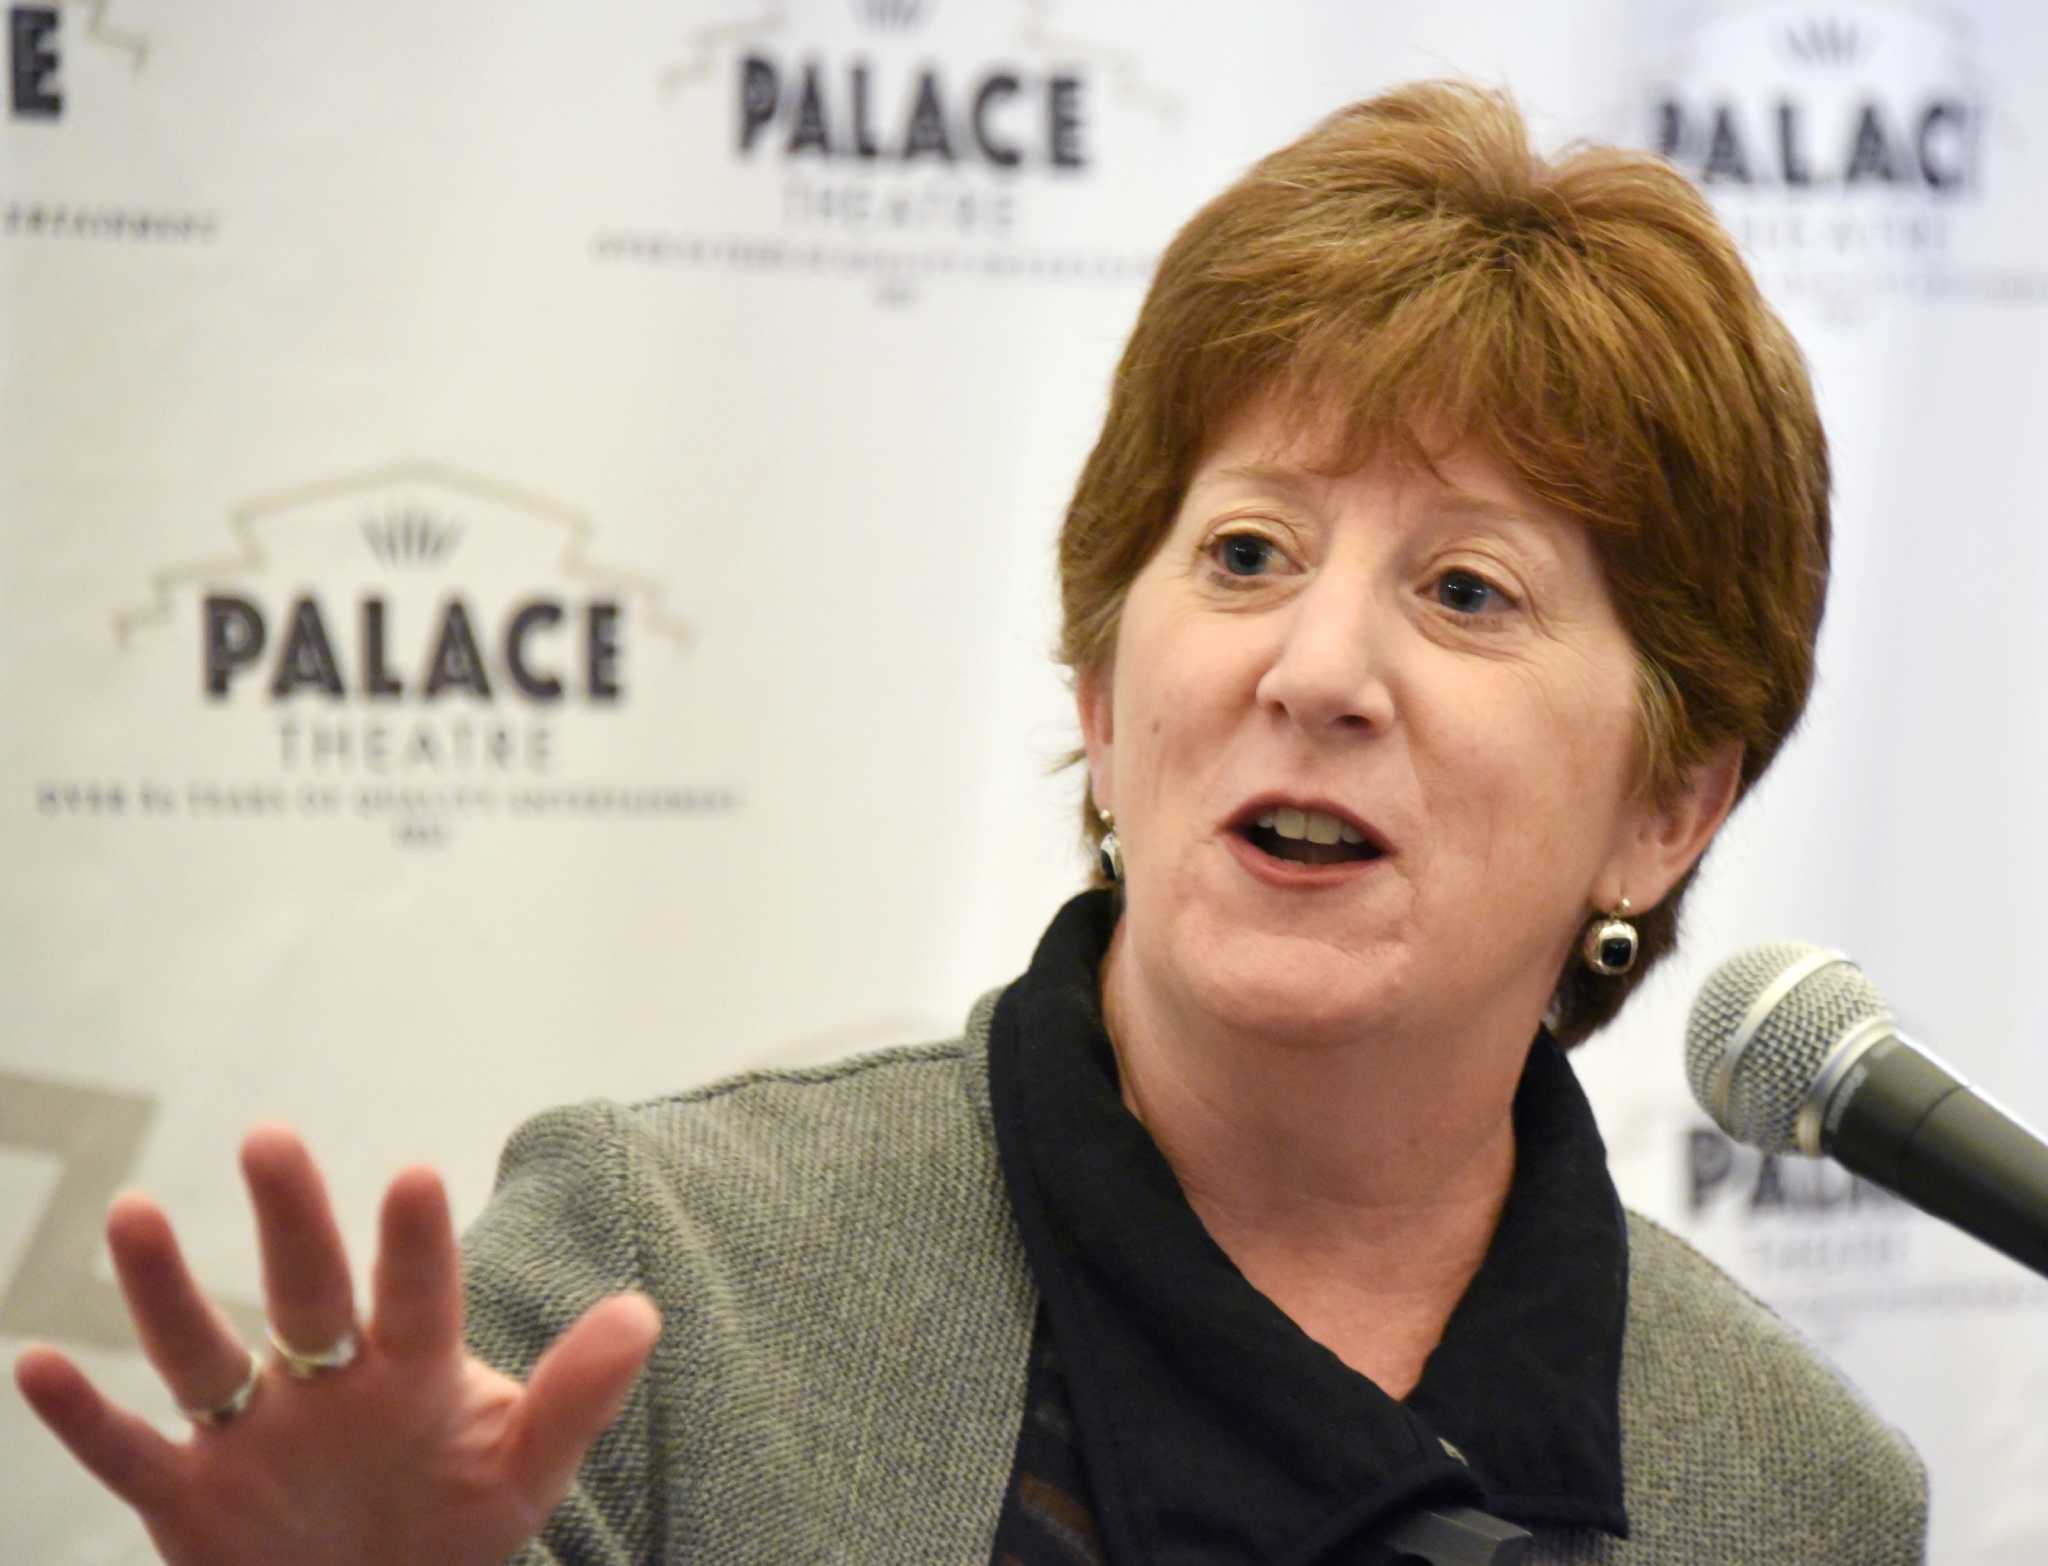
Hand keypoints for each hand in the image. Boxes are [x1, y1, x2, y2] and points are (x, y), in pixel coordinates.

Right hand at [14, 1125, 660, 1565]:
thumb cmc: (454, 1524)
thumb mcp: (521, 1471)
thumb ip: (574, 1397)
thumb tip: (644, 1312)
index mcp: (413, 1369)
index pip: (418, 1297)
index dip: (415, 1246)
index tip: (415, 1177)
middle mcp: (325, 1382)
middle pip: (305, 1292)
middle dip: (290, 1222)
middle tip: (272, 1138)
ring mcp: (253, 1435)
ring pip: (201, 1352)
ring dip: (165, 1289)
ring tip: (132, 1212)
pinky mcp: (189, 1501)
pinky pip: (130, 1453)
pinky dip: (85, 1416)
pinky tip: (38, 1362)